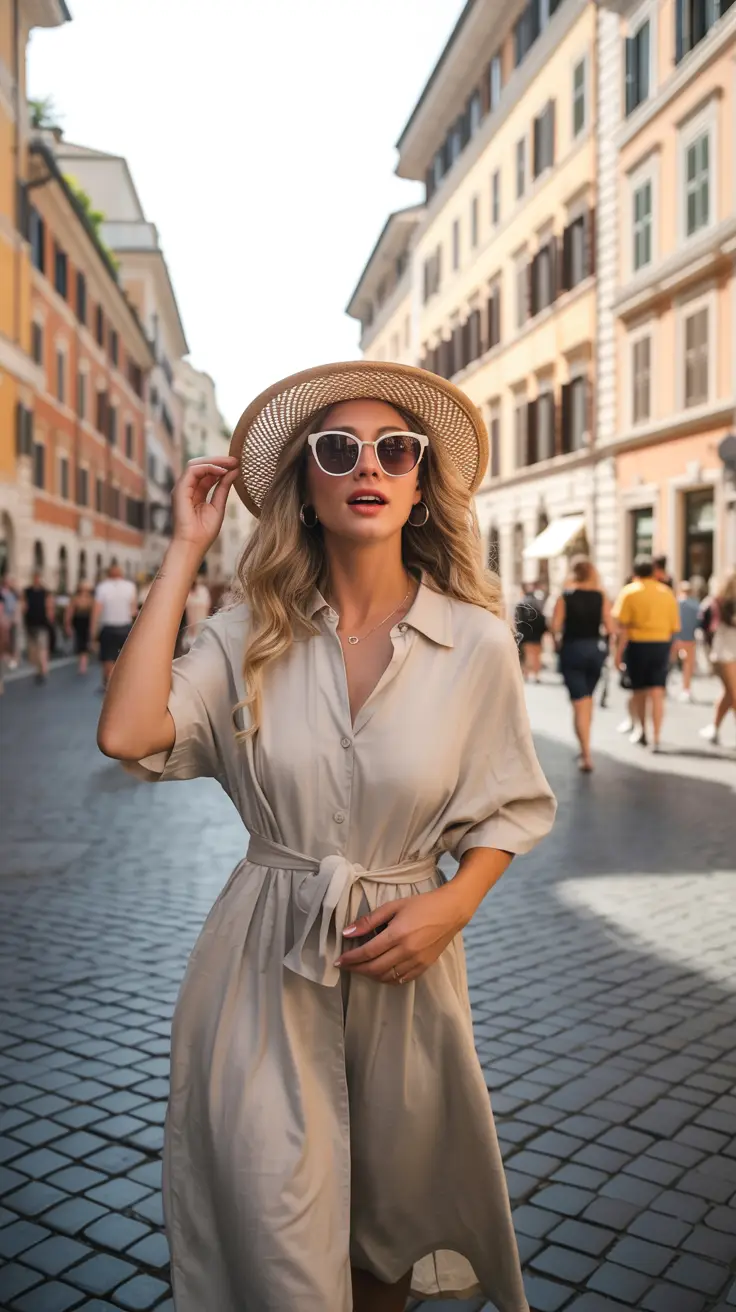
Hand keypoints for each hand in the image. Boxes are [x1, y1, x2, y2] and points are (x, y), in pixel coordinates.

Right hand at [172, 456, 239, 553]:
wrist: (193, 545)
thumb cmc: (204, 532)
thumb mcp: (219, 506)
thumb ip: (223, 488)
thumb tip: (234, 471)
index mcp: (196, 492)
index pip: (208, 473)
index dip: (222, 466)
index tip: (238, 465)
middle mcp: (187, 488)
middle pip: (201, 465)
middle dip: (219, 460)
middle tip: (236, 459)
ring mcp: (182, 488)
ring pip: (196, 464)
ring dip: (215, 461)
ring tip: (231, 463)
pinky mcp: (179, 490)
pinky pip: (192, 470)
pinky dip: (208, 468)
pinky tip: (222, 471)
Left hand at [335, 883, 468, 984]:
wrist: (451, 911)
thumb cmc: (421, 905)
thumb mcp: (393, 906)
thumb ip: (369, 920)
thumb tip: (347, 932)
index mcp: (397, 934)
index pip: (368, 952)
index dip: (351, 958)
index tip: (338, 961)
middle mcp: (407, 951)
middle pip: (375, 968)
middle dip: (357, 969)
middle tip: (346, 966)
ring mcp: (417, 961)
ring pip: (387, 977)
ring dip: (371, 975)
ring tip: (361, 968)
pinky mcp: (424, 966)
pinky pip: (401, 980)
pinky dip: (387, 979)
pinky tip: (380, 972)